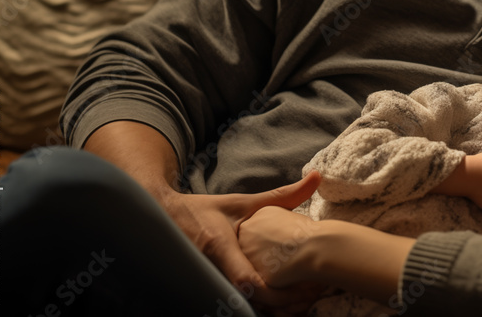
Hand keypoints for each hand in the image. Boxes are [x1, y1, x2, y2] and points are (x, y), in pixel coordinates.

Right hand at [159, 171, 321, 314]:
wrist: (163, 220)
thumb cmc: (206, 211)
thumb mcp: (242, 203)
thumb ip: (282, 196)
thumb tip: (318, 177)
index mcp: (220, 247)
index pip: (245, 279)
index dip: (271, 289)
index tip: (298, 288)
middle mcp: (211, 270)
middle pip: (247, 301)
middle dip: (278, 304)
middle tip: (308, 299)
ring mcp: (206, 284)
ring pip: (240, 308)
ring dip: (269, 309)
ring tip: (298, 305)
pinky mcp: (205, 290)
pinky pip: (232, 306)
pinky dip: (255, 309)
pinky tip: (276, 306)